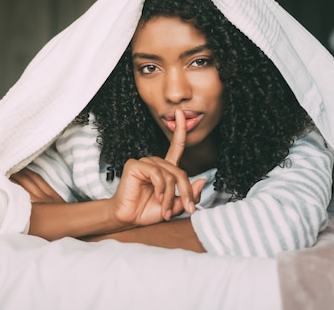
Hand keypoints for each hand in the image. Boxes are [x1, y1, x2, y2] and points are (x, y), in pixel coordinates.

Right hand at [110, 110, 205, 226]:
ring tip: (165, 209)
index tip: (181, 114)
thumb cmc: (148, 211)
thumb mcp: (175, 206)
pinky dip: (161, 189)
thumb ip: (189, 195)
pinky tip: (157, 197)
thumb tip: (203, 180)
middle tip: (186, 209)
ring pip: (170, 175)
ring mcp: (145, 162)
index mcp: (166, 168)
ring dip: (170, 195)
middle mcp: (156, 162)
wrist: (129, 219)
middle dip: (185, 192)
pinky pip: (157, 174)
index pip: (176, 146)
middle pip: (180, 172)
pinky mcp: (135, 165)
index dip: (180, 129)